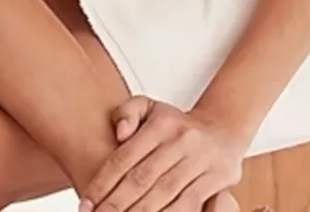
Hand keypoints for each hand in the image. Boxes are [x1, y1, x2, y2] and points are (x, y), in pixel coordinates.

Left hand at [77, 95, 251, 211]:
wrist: (222, 129)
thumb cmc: (176, 124)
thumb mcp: (150, 108)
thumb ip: (127, 112)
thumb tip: (120, 133)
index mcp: (161, 123)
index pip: (125, 157)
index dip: (103, 183)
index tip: (86, 204)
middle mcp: (181, 140)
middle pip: (142, 180)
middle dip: (115, 205)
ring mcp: (200, 160)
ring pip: (164, 196)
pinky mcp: (216, 179)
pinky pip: (187, 205)